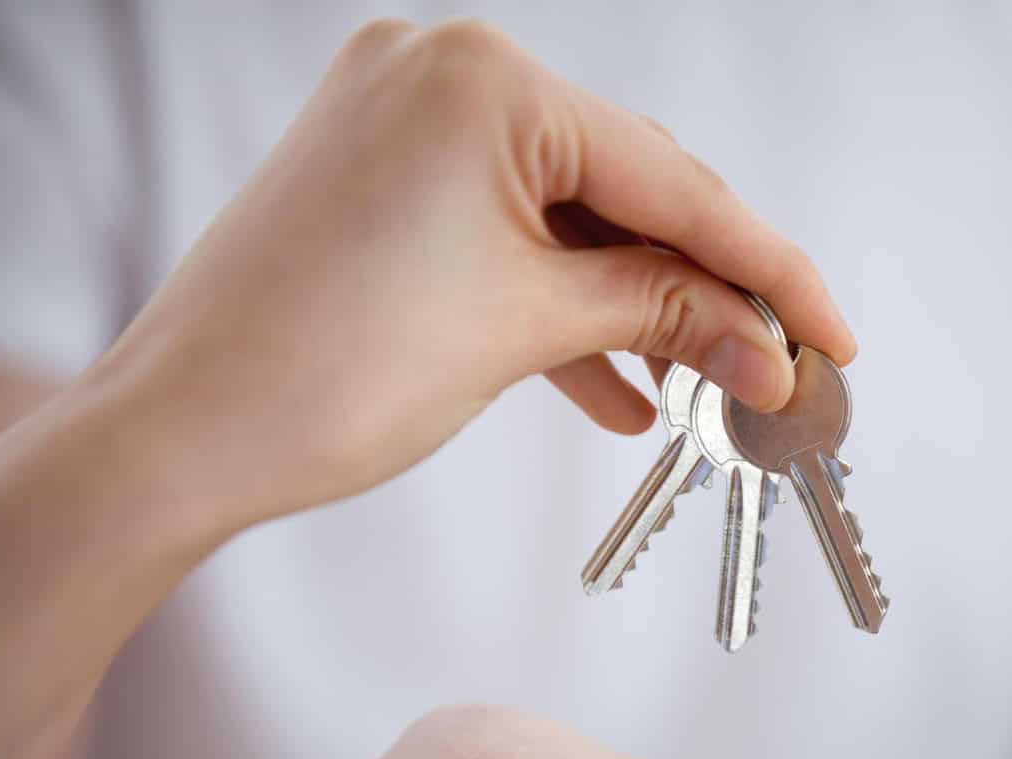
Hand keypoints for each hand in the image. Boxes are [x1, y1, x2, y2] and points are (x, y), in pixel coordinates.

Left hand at [83, 19, 853, 533]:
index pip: (671, 179)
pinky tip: (616, 384)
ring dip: (634, 301)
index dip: (768, 268)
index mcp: (485, 79)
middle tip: (771, 363)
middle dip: (702, 285)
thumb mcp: (528, 328)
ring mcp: (406, 118)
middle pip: (626, 185)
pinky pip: (506, 229)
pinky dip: (560, 301)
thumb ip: (666, 315)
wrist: (181, 435)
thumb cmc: (326, 371)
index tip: (831, 331)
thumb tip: (767, 346)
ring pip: (568, 214)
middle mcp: (444, 70)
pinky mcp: (385, 175)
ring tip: (697, 384)